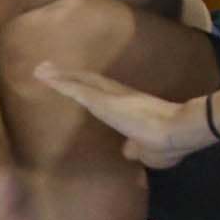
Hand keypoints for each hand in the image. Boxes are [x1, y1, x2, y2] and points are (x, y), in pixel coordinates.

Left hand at [30, 63, 216, 169]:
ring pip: (80, 83)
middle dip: (70, 76)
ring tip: (41, 70)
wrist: (178, 132)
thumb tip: (128, 150)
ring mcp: (110, 97)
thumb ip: (135, 148)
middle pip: (89, 82)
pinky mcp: (103, 101)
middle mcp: (119, 96)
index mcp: (130, 107)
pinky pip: (76, 90)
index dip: (88, 87)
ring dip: (59, 77)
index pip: (104, 94)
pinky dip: (60, 83)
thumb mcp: (148, 151)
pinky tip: (45, 78)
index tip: (75, 83)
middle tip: (49, 68)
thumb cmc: (169, 143)